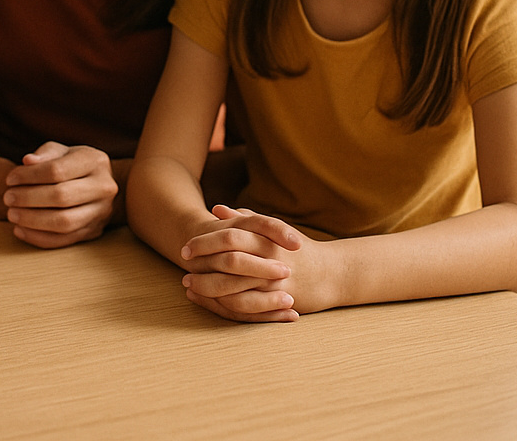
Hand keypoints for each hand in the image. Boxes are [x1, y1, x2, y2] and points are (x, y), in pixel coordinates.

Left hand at [2, 142, 117, 247]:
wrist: (97, 184)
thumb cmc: (71, 164)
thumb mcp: (61, 151)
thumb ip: (45, 154)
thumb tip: (27, 161)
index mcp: (96, 161)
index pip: (57, 170)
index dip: (29, 176)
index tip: (9, 179)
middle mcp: (104, 188)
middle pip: (61, 196)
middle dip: (29, 198)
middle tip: (7, 198)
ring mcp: (102, 213)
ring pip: (64, 222)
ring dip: (32, 221)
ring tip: (11, 215)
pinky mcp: (94, 232)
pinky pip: (64, 240)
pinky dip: (39, 237)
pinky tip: (20, 230)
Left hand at [180, 204, 323, 322]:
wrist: (333, 273)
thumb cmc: (299, 250)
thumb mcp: (274, 230)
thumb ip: (246, 220)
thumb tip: (217, 209)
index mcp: (267, 238)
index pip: (230, 236)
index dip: (205, 242)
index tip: (186, 246)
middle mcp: (270, 259)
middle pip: (229, 261)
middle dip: (202, 263)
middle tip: (183, 264)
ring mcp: (275, 283)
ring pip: (235, 287)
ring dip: (207, 286)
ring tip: (188, 285)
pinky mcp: (279, 302)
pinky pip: (246, 307)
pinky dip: (223, 305)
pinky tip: (208, 301)